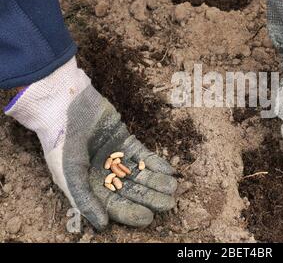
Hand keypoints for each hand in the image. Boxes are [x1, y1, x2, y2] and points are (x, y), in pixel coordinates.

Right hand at [5, 58, 176, 228]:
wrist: (65, 105)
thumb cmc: (62, 143)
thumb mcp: (69, 174)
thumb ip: (84, 199)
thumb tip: (102, 225)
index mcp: (89, 186)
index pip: (114, 205)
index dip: (131, 212)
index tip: (148, 217)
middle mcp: (104, 174)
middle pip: (132, 191)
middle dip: (150, 198)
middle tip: (169, 203)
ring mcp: (117, 157)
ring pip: (140, 174)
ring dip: (157, 181)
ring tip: (173, 187)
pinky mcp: (126, 141)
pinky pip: (144, 156)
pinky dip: (156, 163)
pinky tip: (169, 171)